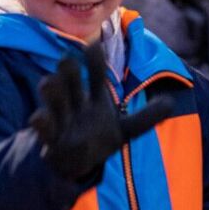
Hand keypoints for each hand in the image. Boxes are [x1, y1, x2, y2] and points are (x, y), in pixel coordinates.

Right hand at [29, 41, 173, 180]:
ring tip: (47, 81)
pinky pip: (44, 129)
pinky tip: (37, 116)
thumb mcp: (125, 130)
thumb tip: (171, 103)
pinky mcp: (51, 140)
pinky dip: (41, 123)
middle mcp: (76, 104)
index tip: (93, 46)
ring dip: (52, 92)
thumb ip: (146, 117)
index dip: (95, 61)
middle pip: (72, 83)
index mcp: (95, 99)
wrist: (73, 164)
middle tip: (66, 58)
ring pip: (56, 102)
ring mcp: (63, 120)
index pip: (96, 75)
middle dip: (69, 72)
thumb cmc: (97, 139)